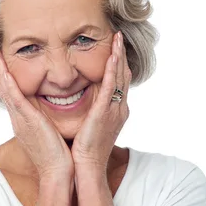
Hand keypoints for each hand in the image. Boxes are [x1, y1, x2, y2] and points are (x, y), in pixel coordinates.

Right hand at [0, 49, 73, 181]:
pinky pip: (15, 98)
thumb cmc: (58, 157)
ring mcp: (20, 121)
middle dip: (0, 71)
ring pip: (6, 91)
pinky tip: (5, 70)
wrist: (57, 174)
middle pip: (5, 91)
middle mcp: (18, 120)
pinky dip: (9, 83)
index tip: (5, 65)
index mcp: (24, 122)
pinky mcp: (27, 121)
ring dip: (1, 72)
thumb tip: (51, 114)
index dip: (7, 80)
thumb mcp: (50, 135)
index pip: (13, 96)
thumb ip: (47, 122)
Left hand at [71, 31, 130, 177]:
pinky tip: (112, 56)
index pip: (117, 82)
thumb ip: (90, 113)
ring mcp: (114, 110)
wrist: (85, 168)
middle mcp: (118, 109)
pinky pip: (110, 87)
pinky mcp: (104, 113)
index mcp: (114, 112)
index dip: (118, 64)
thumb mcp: (90, 127)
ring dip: (118, 56)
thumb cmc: (83, 151)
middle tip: (119, 36)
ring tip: (117, 38)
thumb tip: (83, 104)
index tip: (114, 47)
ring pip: (119, 77)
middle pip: (122, 76)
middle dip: (121, 55)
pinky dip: (112, 70)